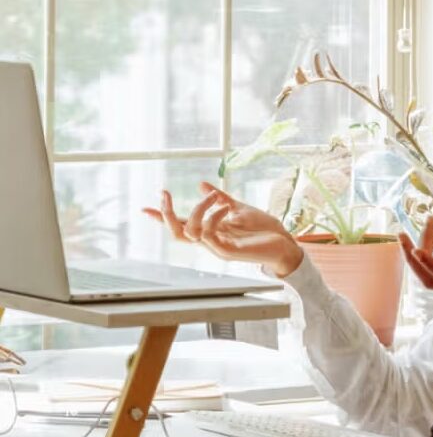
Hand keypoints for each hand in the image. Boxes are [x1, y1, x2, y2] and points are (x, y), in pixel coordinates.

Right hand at [143, 183, 303, 277]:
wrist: (284, 242)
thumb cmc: (264, 228)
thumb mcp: (238, 207)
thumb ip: (219, 197)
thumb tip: (201, 185)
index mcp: (211, 230)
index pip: (182, 225)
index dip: (163, 217)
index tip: (145, 208)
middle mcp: (211, 241)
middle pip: (177, 233)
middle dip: (166, 214)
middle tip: (164, 194)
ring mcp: (218, 248)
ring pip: (191, 232)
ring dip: (198, 209)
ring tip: (214, 197)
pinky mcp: (228, 251)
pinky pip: (209, 234)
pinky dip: (213, 217)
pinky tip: (224, 207)